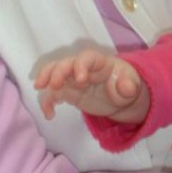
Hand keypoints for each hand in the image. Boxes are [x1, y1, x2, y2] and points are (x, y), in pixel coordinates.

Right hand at [34, 50, 148, 122]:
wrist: (120, 95)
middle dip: (58, 72)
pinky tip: (49, 114)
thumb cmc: (125, 83)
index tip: (80, 80)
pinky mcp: (67, 92)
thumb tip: (126, 87)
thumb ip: (129, 85)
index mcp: (99, 62)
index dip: (81, 66)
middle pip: (66, 63)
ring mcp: (72, 79)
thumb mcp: (132, 85)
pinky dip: (48, 102)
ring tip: (39, 88)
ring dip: (46, 77)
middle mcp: (82, 67)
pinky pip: (53, 94)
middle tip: (54, 85)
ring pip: (54, 72)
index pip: (86, 58)